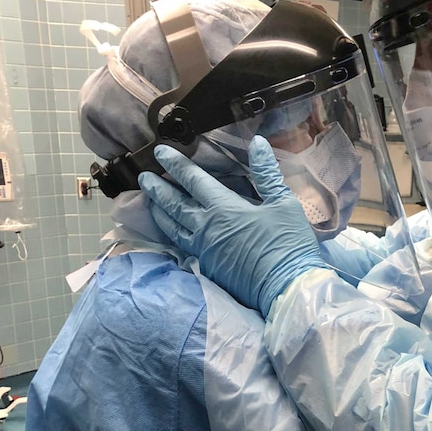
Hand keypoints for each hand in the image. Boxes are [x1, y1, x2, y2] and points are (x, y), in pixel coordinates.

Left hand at [138, 136, 324, 316]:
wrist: (286, 287)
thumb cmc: (288, 242)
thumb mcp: (283, 202)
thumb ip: (267, 172)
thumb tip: (258, 143)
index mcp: (224, 208)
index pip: (193, 181)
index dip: (176, 164)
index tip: (160, 152)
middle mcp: (206, 228)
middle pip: (174, 204)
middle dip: (157, 188)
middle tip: (143, 176)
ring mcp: (204, 250)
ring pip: (173, 227)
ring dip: (159, 211)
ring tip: (150, 201)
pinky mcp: (208, 267)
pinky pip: (182, 245)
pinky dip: (172, 233)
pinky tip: (172, 231)